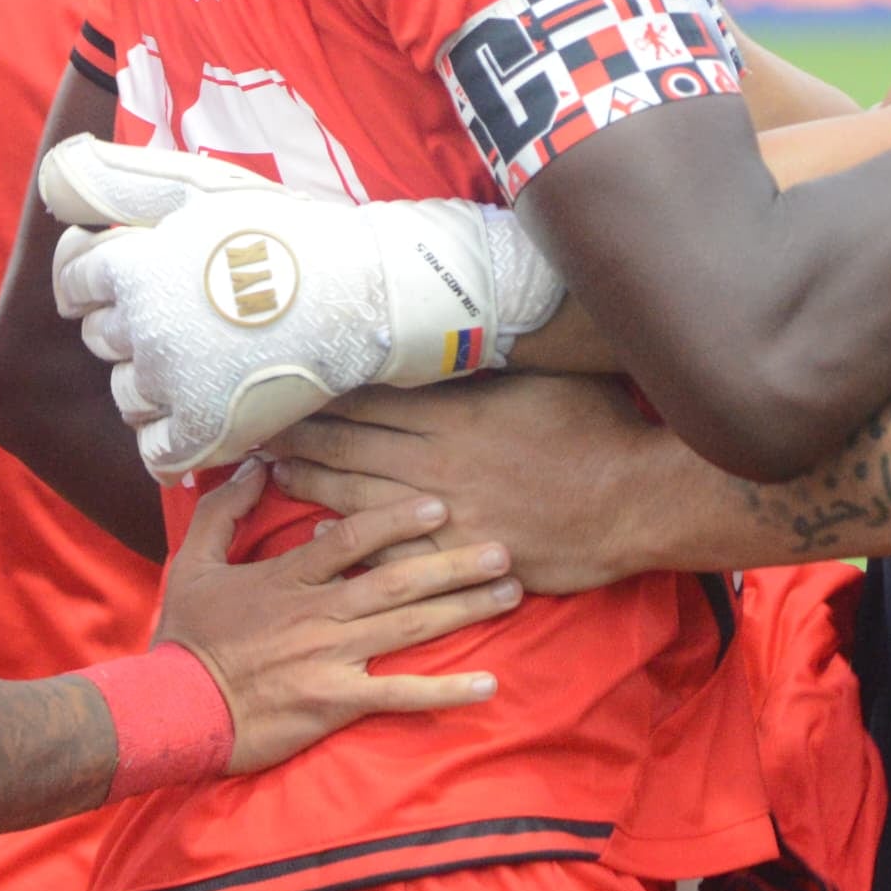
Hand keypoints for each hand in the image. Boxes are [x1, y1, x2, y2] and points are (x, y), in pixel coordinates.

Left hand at [43, 140, 564, 477]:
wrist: (375, 293)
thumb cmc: (296, 234)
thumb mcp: (207, 187)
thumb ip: (128, 179)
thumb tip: (57, 175)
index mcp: (134, 263)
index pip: (75, 281)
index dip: (111, 277)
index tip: (155, 274)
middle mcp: (140, 326)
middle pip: (103, 339)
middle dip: (139, 325)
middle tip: (198, 314)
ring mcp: (173, 386)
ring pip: (128, 396)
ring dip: (158, 382)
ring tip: (211, 360)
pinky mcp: (206, 434)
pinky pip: (158, 453)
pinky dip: (177, 440)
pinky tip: (211, 412)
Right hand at [152, 464, 517, 774]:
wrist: (174, 709)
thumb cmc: (188, 638)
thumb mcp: (194, 562)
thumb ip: (224, 511)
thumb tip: (255, 466)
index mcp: (290, 576)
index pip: (353, 536)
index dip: (398, 517)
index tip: (439, 503)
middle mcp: (319, 611)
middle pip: (397, 580)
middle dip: (453, 562)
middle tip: (503, 547)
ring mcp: (331, 657)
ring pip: (409, 629)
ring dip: (463, 610)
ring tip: (510, 594)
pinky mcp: (335, 702)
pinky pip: (399, 696)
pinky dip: (445, 692)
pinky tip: (488, 686)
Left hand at [264, 376, 671, 597]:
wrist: (635, 499)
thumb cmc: (599, 429)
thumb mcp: (544, 378)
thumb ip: (493, 366)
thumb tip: (460, 337)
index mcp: (456, 411)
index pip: (372, 399)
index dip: (325, 393)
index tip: (287, 383)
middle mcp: (439, 459)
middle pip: (351, 443)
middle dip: (301, 433)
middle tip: (256, 426)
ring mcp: (446, 510)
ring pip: (359, 495)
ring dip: (311, 481)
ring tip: (275, 470)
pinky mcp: (460, 553)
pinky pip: (392, 551)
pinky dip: (351, 544)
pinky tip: (317, 540)